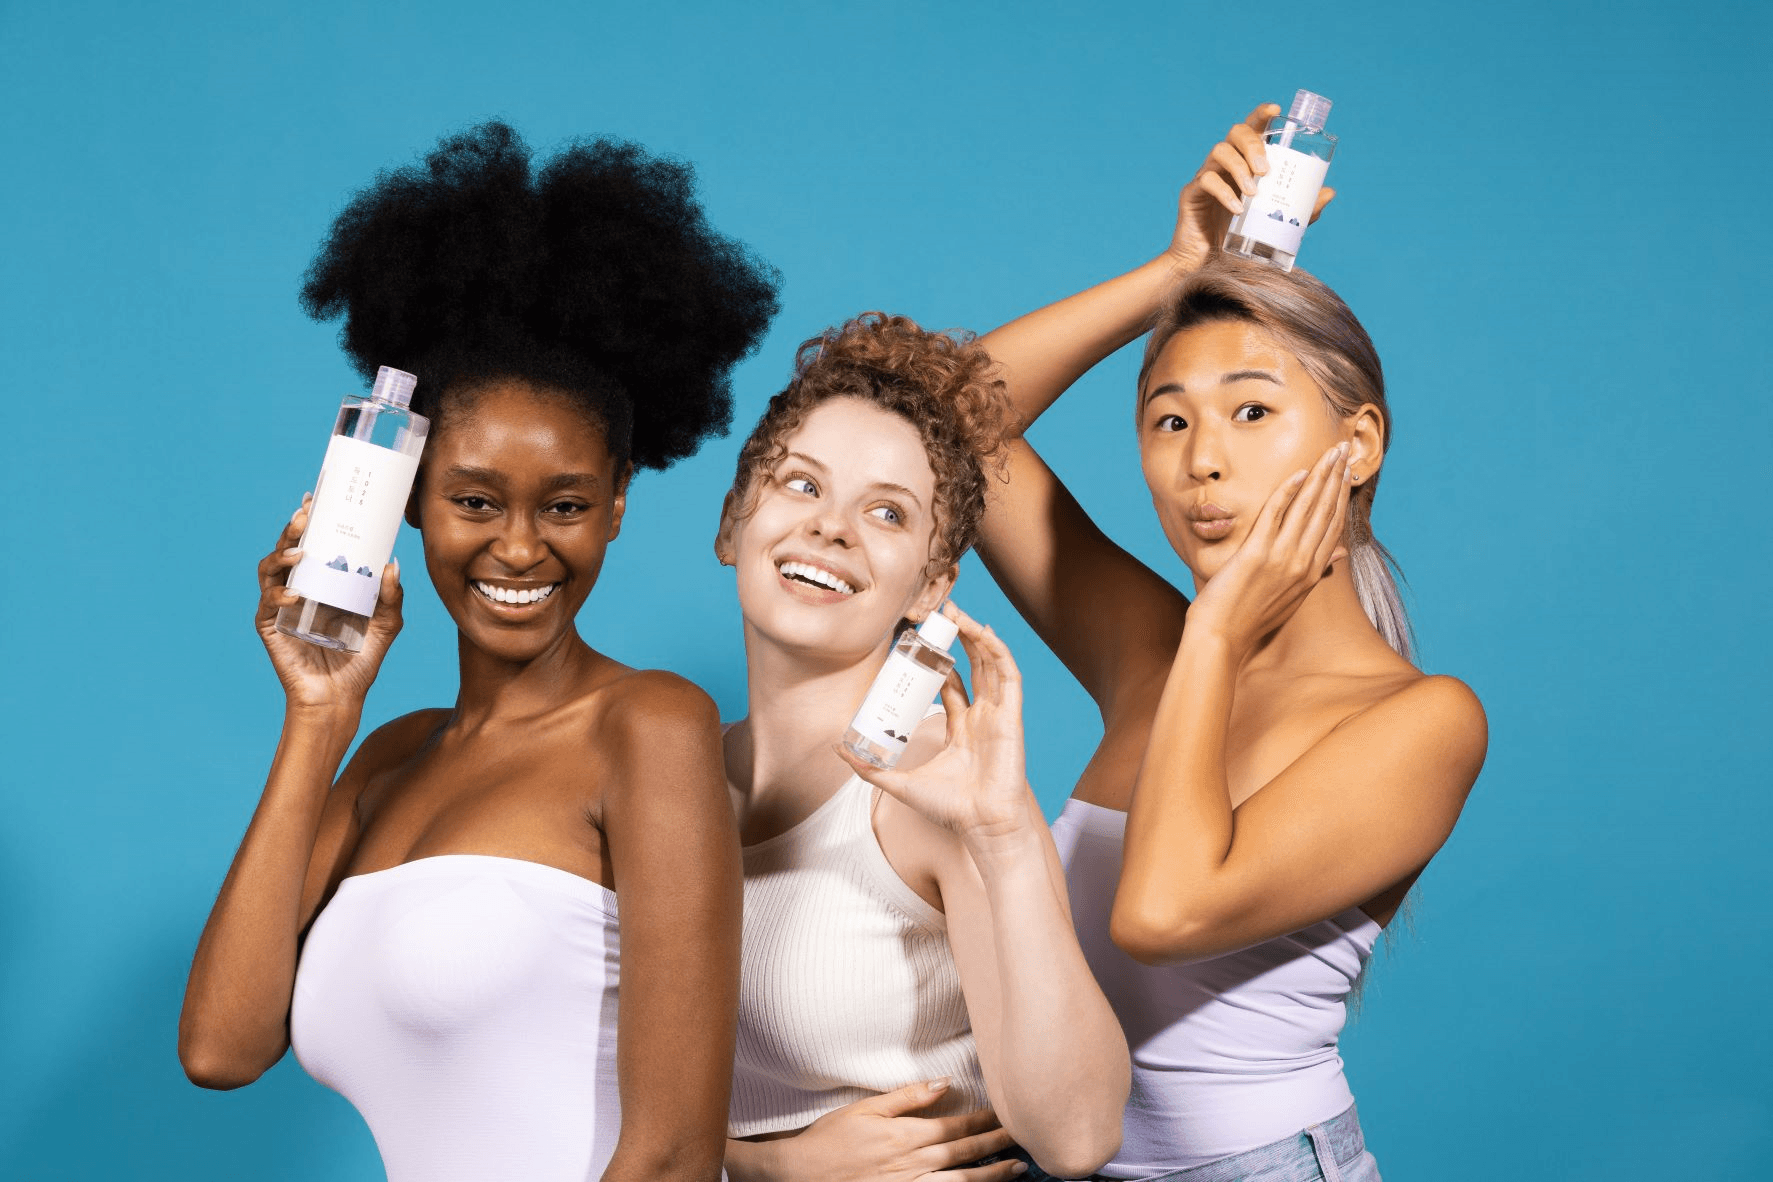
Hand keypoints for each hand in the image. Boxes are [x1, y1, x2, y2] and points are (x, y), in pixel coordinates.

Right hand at [255, 495, 403, 712]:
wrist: (340, 697)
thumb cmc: (360, 660)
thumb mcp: (386, 625)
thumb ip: (390, 597)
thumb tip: (391, 564)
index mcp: (322, 581)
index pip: (314, 543)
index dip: (312, 519)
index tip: (317, 497)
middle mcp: (298, 588)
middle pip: (287, 548)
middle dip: (294, 528)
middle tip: (307, 514)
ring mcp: (281, 607)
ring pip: (269, 569)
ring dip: (281, 554)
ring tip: (300, 550)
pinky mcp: (270, 627)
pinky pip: (268, 604)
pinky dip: (279, 594)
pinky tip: (295, 593)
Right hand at [756, 1080, 1021, 1181]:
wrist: (801, 1174)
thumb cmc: (831, 1139)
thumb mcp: (866, 1108)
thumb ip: (908, 1096)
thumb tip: (944, 1082)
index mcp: (903, 1135)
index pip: (954, 1126)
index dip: (983, 1119)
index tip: (1006, 1112)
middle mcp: (911, 1163)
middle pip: (963, 1152)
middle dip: (996, 1144)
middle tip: (1026, 1136)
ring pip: (960, 1180)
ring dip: (991, 1174)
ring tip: (1017, 1168)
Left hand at [837, 605, 1030, 850]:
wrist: (980, 826)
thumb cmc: (950, 809)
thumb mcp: (900, 783)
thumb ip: (870, 769)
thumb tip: (838, 748)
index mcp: (962, 729)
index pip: (953, 685)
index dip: (939, 662)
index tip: (919, 642)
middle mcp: (983, 717)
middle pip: (974, 667)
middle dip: (960, 638)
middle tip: (941, 613)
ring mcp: (999, 716)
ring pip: (992, 665)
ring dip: (978, 636)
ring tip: (959, 613)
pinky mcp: (1012, 718)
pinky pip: (1009, 677)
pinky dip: (999, 652)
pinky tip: (985, 633)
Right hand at [1165, 103, 1336, 271]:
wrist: (1207, 267)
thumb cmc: (1240, 241)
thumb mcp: (1277, 223)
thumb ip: (1302, 209)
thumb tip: (1329, 192)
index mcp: (1244, 163)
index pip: (1252, 129)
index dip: (1262, 114)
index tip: (1276, 109)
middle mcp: (1224, 164)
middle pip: (1236, 133)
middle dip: (1253, 145)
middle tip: (1265, 169)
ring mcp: (1206, 176)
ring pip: (1220, 151)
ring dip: (1239, 168)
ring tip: (1253, 193)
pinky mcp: (1191, 194)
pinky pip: (1206, 181)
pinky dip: (1224, 192)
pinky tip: (1237, 208)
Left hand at [1185, 442, 1350, 653]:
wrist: (1222, 637)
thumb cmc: (1251, 618)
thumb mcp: (1291, 597)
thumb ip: (1315, 571)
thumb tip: (1340, 555)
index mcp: (1311, 573)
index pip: (1333, 526)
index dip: (1342, 496)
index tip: (1347, 473)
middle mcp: (1302, 564)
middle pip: (1326, 511)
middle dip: (1336, 477)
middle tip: (1344, 450)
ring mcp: (1281, 558)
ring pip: (1307, 508)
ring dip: (1321, 476)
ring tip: (1331, 453)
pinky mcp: (1257, 554)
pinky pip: (1275, 515)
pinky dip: (1288, 492)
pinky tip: (1299, 473)